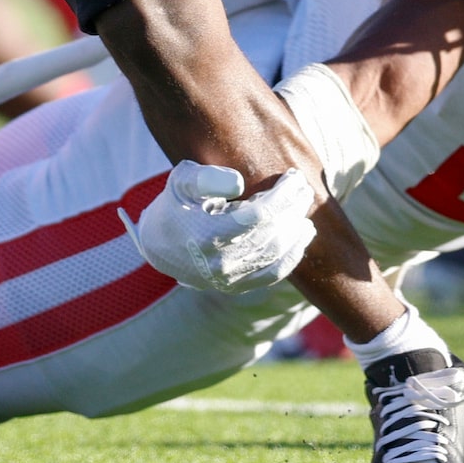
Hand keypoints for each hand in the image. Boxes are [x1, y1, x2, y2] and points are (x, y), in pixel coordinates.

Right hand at [118, 160, 316, 293]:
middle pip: (272, 233)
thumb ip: (206, 178)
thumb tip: (239, 183)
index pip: (259, 215)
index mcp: (207, 233)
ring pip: (276, 254)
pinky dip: (293, 255)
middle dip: (293, 208)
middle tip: (304, 187)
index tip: (294, 176)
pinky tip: (302, 235)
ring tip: (304, 208)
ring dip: (296, 230)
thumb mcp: (181, 181)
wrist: (159, 244)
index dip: (282, 196)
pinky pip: (273, 274)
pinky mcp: (237, 286)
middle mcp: (220, 261)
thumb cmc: (175, 203)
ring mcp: (230, 278)